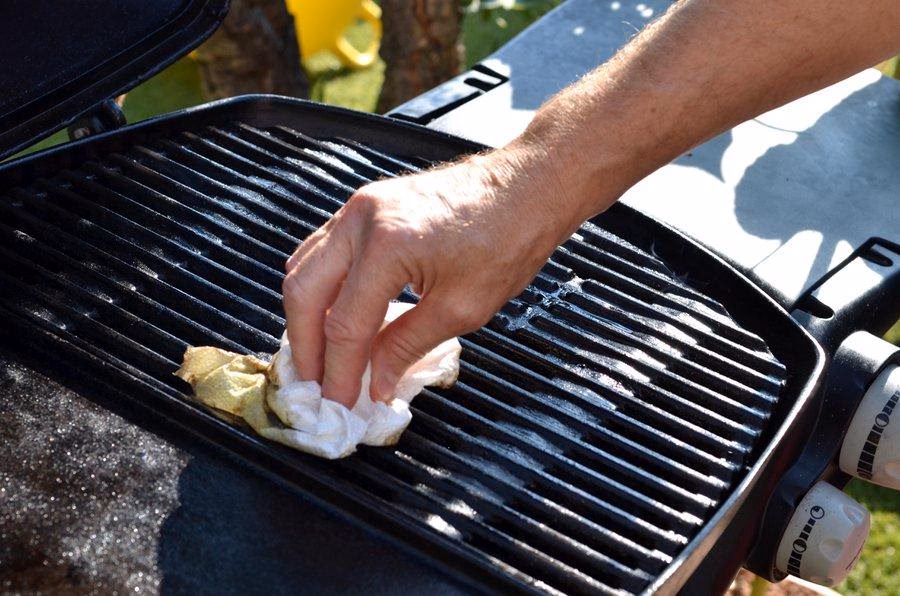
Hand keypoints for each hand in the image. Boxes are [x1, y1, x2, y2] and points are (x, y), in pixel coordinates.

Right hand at [282, 143, 591, 406]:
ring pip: (305, 267)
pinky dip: (321, 287)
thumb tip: (375, 382)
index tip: (339, 403)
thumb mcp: (463, 307)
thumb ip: (407, 346)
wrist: (528, 186)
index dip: (339, 371)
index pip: (345, 324)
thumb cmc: (508, 238)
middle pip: (304, 292)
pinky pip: (323, 250)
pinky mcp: (366, 205)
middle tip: (315, 385)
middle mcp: (362, 220)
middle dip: (305, 345)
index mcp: (387, 246)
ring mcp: (360, 207)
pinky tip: (331, 314)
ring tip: (319, 357)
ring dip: (307, 316)